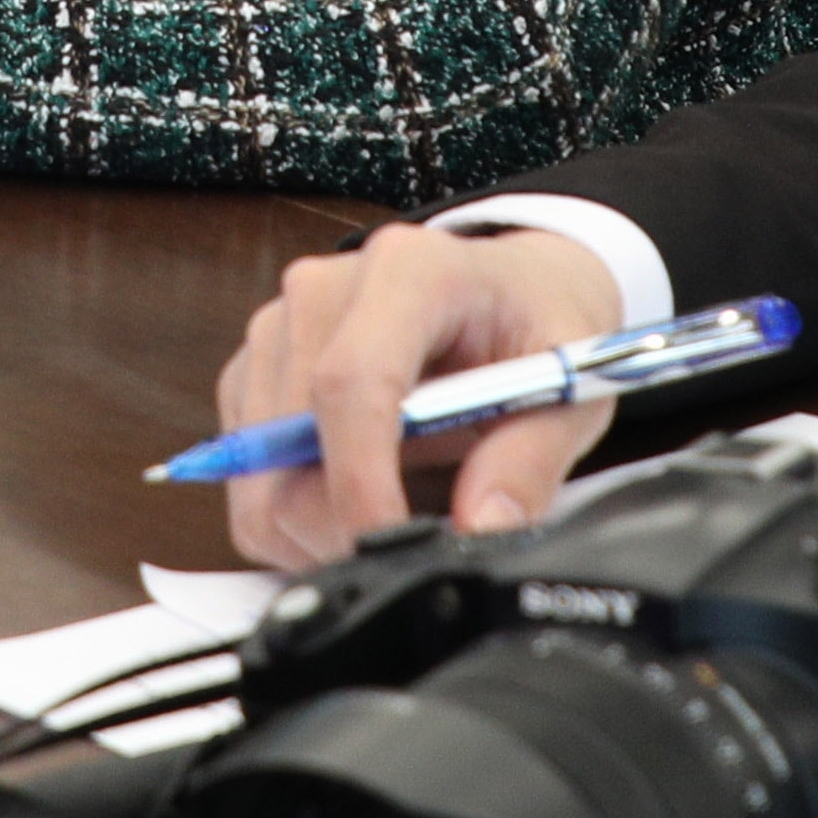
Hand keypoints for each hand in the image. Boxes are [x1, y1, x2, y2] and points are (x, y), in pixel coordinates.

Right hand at [215, 220, 626, 567]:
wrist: (507, 288)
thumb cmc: (533, 323)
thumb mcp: (570, 383)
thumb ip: (530, 457)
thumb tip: (482, 526)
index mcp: (408, 271)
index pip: (350, 382)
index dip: (360, 481)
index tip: (393, 545)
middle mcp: (322, 290)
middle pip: (289, 443)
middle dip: (343, 525)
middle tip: (417, 546)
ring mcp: (277, 330)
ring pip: (257, 477)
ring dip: (318, 528)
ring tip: (400, 508)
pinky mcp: (252, 371)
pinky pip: (248, 481)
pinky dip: (296, 517)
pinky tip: (363, 492)